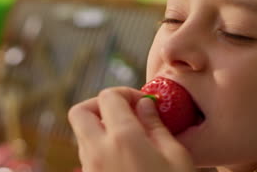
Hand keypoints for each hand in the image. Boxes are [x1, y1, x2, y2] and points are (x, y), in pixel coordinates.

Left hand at [68, 87, 195, 171]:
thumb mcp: (176, 157)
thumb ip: (156, 125)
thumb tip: (144, 104)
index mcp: (122, 139)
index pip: (109, 97)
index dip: (126, 93)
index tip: (144, 103)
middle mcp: (98, 152)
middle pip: (80, 112)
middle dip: (101, 105)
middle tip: (126, 113)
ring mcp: (90, 171)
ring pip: (82, 135)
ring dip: (100, 126)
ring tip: (130, 136)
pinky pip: (87, 156)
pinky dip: (99, 147)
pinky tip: (125, 156)